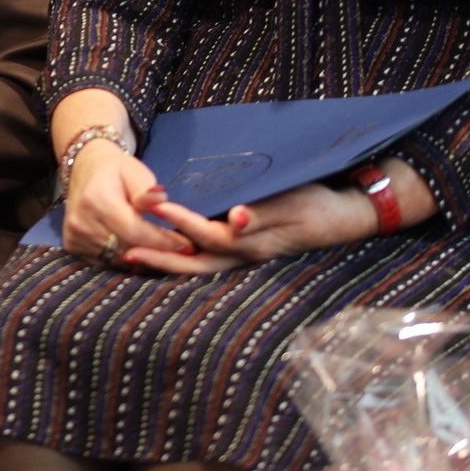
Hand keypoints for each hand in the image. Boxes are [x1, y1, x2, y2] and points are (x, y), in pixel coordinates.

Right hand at [62, 138, 192, 265]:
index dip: (161, 241)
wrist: (84, 170)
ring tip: (163, 253)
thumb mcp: (134, 172)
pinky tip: (140, 253)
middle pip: (127, 248)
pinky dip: (125, 261)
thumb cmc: (116, 170)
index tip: (185, 244)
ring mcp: (74, 237)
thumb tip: (162, 201)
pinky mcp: (73, 247)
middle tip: (181, 252)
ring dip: (143, 259)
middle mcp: (81, 221)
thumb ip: (146, 192)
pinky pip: (107, 262)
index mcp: (97, 199)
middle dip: (157, 252)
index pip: (134, 230)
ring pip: (118, 260)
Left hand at [133, 181, 378, 275]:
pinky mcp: (244, 251)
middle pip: (195, 263)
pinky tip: (162, 253)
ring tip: (133, 256)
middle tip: (126, 252)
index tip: (155, 209)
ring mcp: (244, 257)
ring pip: (198, 266)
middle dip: (160, 259)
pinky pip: (207, 260)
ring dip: (166, 263)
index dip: (181, 223)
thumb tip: (235, 219)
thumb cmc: (318, 205)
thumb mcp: (294, 204)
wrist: (343, 216)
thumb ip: (263, 214)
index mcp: (253, 243)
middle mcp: (244, 256)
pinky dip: (182, 259)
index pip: (209, 235)